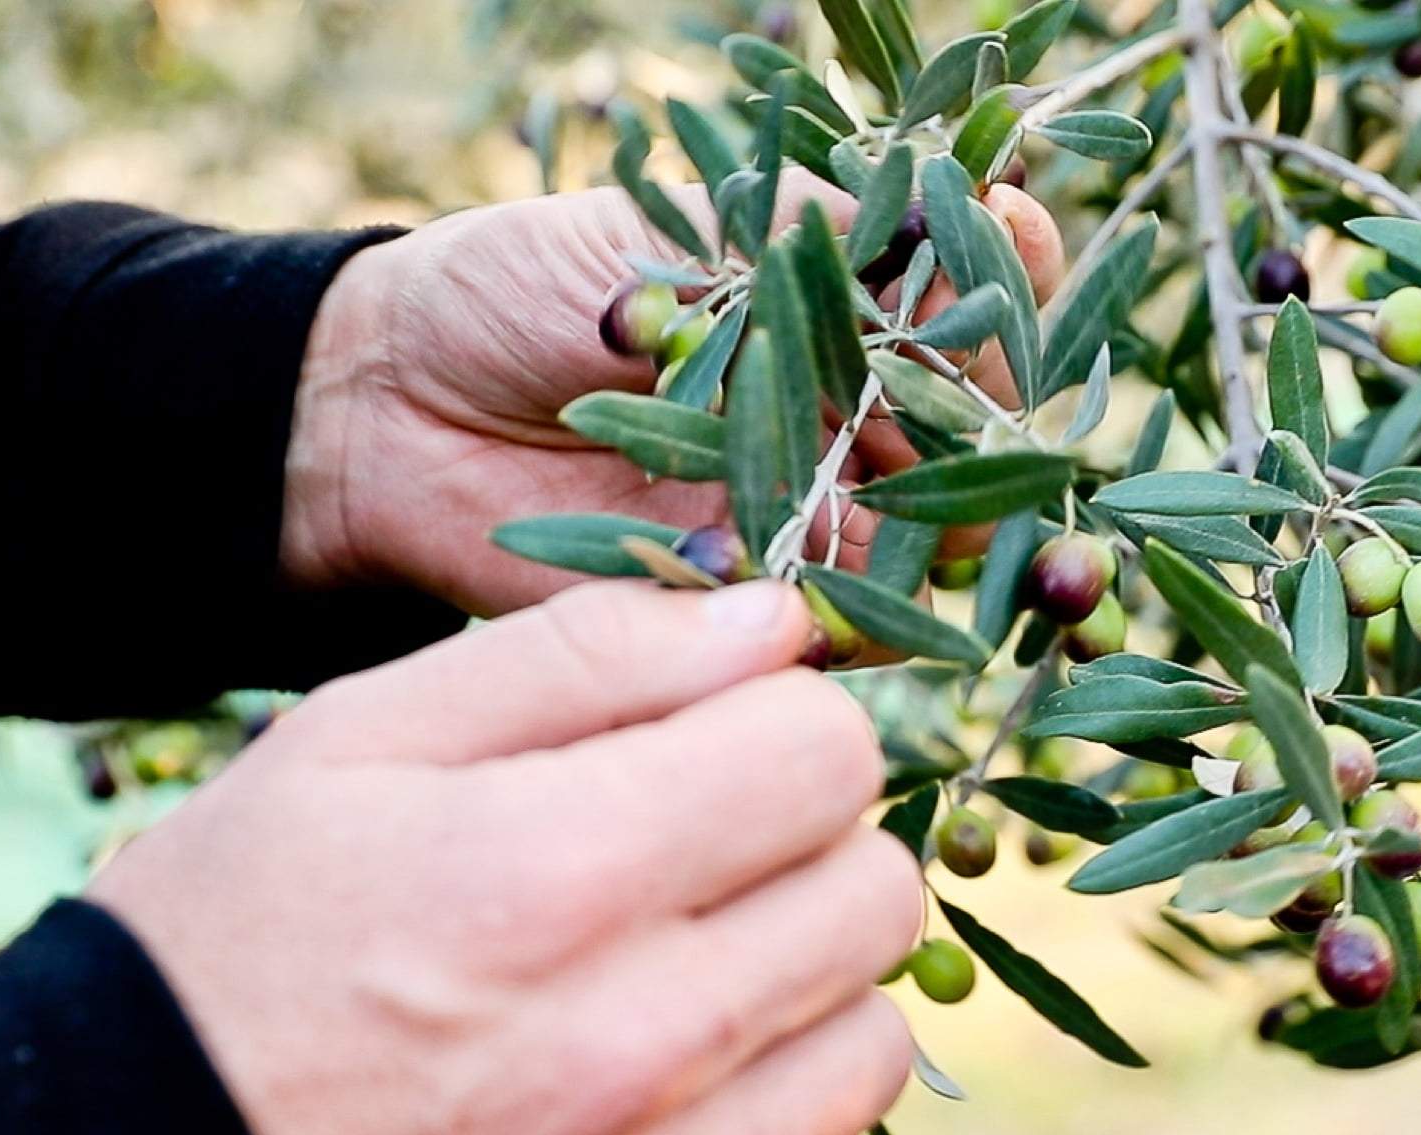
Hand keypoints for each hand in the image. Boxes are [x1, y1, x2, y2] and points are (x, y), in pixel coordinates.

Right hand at [88, 580, 918, 1134]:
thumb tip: (777, 614)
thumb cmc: (231, 944)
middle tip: (699, 866)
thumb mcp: (354, 746)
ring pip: (873, 1045)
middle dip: (808, 853)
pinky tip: (685, 1106)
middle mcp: (632, 1040)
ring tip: (680, 986)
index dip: (786, 729)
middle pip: (876, 894)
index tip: (723, 750)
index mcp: (554, 870)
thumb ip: (583, 658)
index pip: (827, 753)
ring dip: (807, 998)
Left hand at [281, 176, 1065, 614]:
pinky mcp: (751, 607)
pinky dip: (870, 621)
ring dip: (964, 542)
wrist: (387, 410)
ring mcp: (810, 512)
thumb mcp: (667, 230)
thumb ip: (808, 231)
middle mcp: (848, 414)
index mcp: (841, 309)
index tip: (1020, 242)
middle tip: (1033, 443)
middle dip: (1014, 438)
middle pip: (980, 435)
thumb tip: (952, 219)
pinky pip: (840, 629)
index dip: (1010, 278)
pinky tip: (870, 593)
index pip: (971, 295)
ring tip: (982, 539)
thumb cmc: (520, 289)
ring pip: (933, 542)